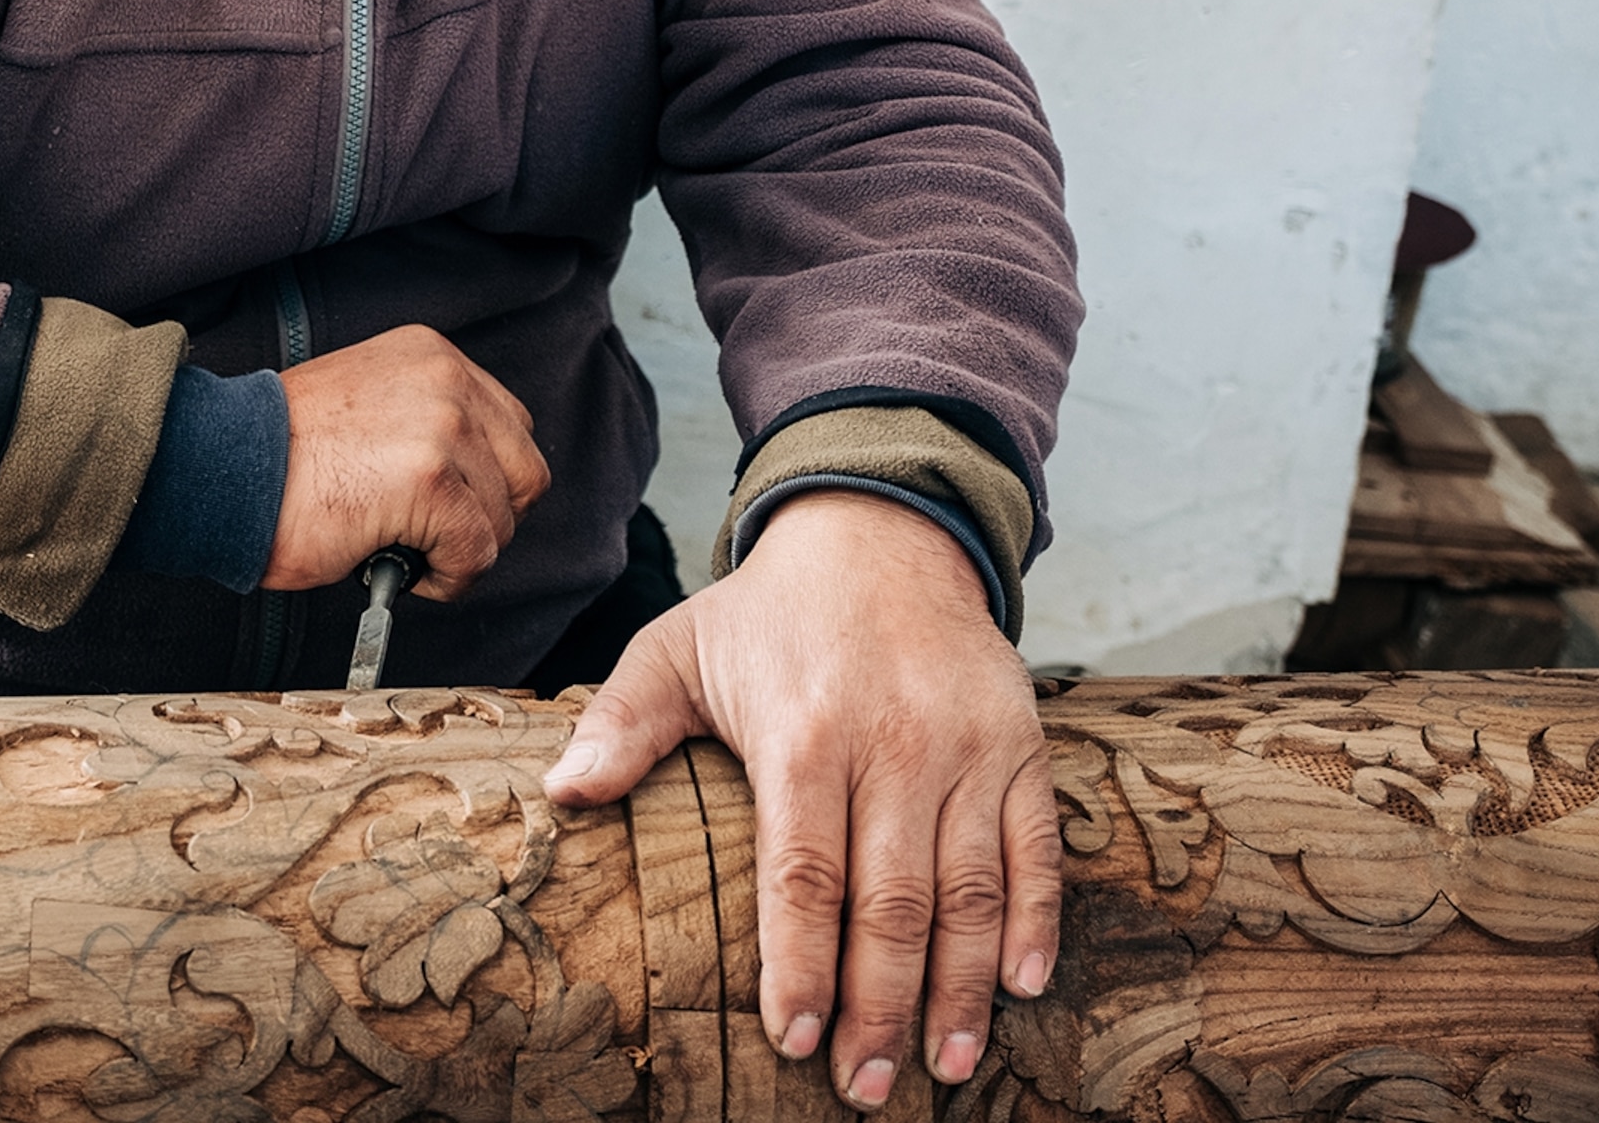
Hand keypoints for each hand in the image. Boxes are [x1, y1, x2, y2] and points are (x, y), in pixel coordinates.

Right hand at [264, 325, 550, 597]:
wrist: (221, 468)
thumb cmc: (278, 456)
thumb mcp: (366, 406)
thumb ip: (422, 423)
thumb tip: (470, 481)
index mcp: (431, 356)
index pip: (510, 427)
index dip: (487, 482)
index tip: (454, 508)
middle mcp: (447, 380)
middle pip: (525, 473)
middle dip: (487, 519)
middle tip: (434, 539)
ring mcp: (444, 427)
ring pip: (502, 521)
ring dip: (458, 552)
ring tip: (398, 548)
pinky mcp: (432, 481)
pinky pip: (475, 554)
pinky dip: (444, 578)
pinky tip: (397, 567)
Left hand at [542, 489, 1058, 1111]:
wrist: (880, 531)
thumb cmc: (767, 612)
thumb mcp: (676, 646)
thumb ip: (621, 723)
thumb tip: (562, 793)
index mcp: (804, 732)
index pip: (804, 874)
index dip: (802, 966)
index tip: (795, 1041)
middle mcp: (895, 743)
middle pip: (891, 902)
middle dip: (880, 1008)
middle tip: (866, 1090)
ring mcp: (967, 747)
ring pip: (969, 890)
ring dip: (959, 990)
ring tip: (944, 1067)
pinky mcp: (1022, 745)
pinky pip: (1036, 848)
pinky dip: (1033, 922)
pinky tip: (1017, 988)